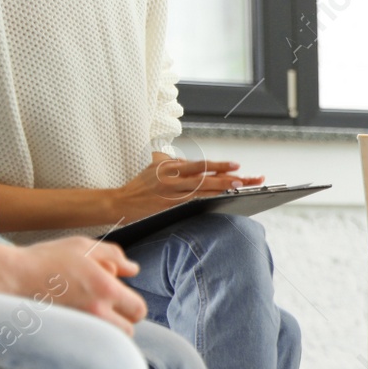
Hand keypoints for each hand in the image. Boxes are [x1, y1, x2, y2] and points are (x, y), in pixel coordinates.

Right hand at [7, 237, 147, 334]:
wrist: (10, 278)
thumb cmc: (45, 260)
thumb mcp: (83, 247)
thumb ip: (114, 256)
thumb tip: (132, 269)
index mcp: (106, 291)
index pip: (138, 310)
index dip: (133, 305)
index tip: (122, 300)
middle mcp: (96, 313)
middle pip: (127, 330)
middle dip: (121, 320)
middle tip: (104, 308)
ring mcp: (82, 328)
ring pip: (109, 341)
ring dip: (106, 331)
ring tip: (88, 314)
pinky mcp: (67, 338)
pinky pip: (89, 345)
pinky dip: (89, 338)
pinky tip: (77, 322)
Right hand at [113, 157, 263, 223]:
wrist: (119, 201)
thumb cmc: (140, 185)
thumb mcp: (155, 167)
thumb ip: (174, 163)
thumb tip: (192, 164)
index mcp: (170, 166)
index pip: (200, 165)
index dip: (219, 166)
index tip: (236, 166)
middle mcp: (172, 177)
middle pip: (206, 176)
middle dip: (228, 177)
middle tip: (248, 178)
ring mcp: (171, 192)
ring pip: (202, 189)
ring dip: (222, 188)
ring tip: (240, 187)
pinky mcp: (168, 205)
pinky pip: (192, 202)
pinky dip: (208, 200)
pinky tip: (221, 201)